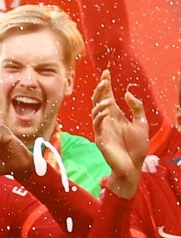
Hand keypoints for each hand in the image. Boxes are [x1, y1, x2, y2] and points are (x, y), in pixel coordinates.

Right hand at [91, 69, 147, 196]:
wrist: (133, 166)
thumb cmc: (137, 147)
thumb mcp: (141, 123)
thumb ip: (136, 108)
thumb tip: (127, 93)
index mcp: (116, 115)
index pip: (109, 96)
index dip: (106, 84)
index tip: (106, 72)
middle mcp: (107, 119)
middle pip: (99, 100)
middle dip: (101, 89)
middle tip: (104, 80)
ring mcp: (102, 128)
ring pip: (95, 110)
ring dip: (100, 102)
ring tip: (107, 96)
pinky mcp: (100, 137)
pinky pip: (97, 124)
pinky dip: (99, 116)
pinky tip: (105, 111)